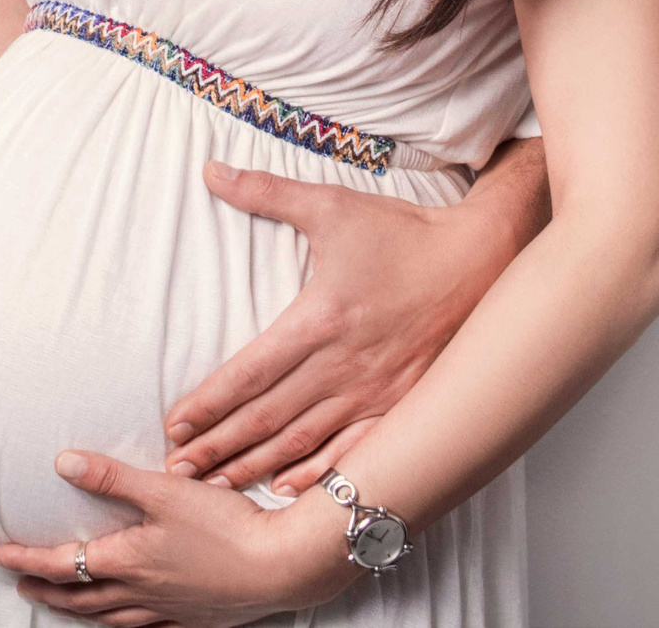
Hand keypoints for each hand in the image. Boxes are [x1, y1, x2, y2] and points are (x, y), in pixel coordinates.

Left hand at [0, 449, 346, 626]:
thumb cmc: (225, 526)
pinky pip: (146, 627)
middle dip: (46, 590)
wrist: (281, 566)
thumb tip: (62, 462)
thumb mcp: (164, 490)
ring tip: (64, 604)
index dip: (26, 558)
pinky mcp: (194, 617)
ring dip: (78, 610)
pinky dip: (124, 623)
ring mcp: (168, 610)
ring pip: (110, 617)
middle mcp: (141, 593)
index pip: (61, 564)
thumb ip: (112, 477)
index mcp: (127, 562)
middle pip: (80, 598)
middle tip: (20, 583)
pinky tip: (129, 619)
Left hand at [161, 148, 543, 494]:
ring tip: (218, 485)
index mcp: (322, 320)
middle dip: (220, 446)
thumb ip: (266, 192)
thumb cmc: (403, 232)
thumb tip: (211, 171)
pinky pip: (354, 450)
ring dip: (258, 466)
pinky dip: (319, 473)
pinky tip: (288, 488)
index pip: (250, 374)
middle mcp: (345, 365)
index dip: (210, 404)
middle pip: (268, 417)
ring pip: (305, 441)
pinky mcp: (403, 403)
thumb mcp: (331, 205)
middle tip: (179, 469)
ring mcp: (377, 391)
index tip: (176, 426)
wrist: (482, 258)